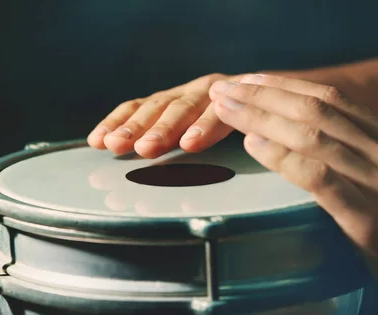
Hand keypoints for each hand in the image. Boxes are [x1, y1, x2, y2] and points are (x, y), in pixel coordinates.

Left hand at [87, 73, 236, 157]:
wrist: (279, 99)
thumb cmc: (229, 123)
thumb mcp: (193, 131)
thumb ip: (167, 142)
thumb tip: (131, 160)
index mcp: (175, 99)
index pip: (138, 105)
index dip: (117, 120)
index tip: (97, 141)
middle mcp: (191, 91)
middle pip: (158, 106)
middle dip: (135, 126)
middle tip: (117, 144)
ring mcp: (216, 91)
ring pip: (186, 107)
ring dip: (165, 128)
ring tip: (148, 148)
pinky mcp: (242, 97)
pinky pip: (223, 113)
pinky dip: (206, 128)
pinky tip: (193, 144)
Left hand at [210, 74, 377, 314]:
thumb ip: (360, 161)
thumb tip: (308, 148)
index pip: (332, 100)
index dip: (286, 86)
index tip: (251, 79)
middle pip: (315, 109)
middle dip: (264, 95)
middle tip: (225, 88)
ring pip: (312, 135)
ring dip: (262, 118)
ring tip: (225, 111)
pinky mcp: (370, 219)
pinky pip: (318, 177)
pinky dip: (282, 157)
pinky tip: (253, 146)